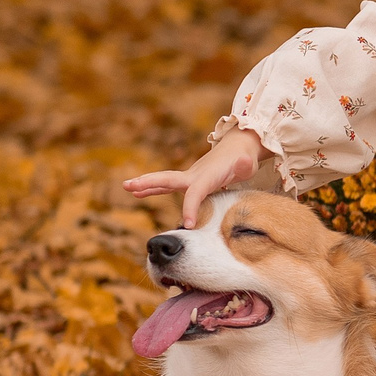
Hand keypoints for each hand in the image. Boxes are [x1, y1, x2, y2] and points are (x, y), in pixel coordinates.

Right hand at [126, 129, 264, 229]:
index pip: (195, 194)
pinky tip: (138, 193)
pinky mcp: (189, 180)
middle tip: (129, 186)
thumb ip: (245, 164)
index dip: (190, 208)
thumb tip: (245, 162)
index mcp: (207, 176)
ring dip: (146, 185)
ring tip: (127, 188)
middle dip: (149, 183)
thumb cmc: (243, 160)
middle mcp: (194, 175)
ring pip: (164, 182)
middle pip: (168, 180)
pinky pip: (167, 186)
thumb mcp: (247, 163)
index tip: (188, 226)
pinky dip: (153, 189)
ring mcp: (189, 177)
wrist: (238, 149)